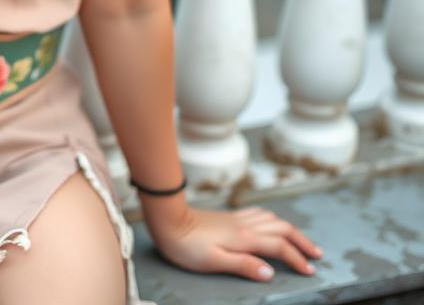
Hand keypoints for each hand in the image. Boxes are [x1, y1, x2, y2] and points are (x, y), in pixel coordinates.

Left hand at [147, 204, 323, 282]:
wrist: (167, 221)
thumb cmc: (186, 246)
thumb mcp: (214, 261)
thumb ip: (243, 265)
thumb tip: (270, 273)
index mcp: (244, 238)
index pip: (279, 247)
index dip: (296, 259)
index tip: (310, 271)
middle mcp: (245, 225)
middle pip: (281, 228)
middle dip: (301, 241)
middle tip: (317, 255)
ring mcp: (237, 218)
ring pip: (272, 218)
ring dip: (290, 229)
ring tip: (300, 240)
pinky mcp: (229, 217)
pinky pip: (258, 213)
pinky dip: (273, 219)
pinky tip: (271, 223)